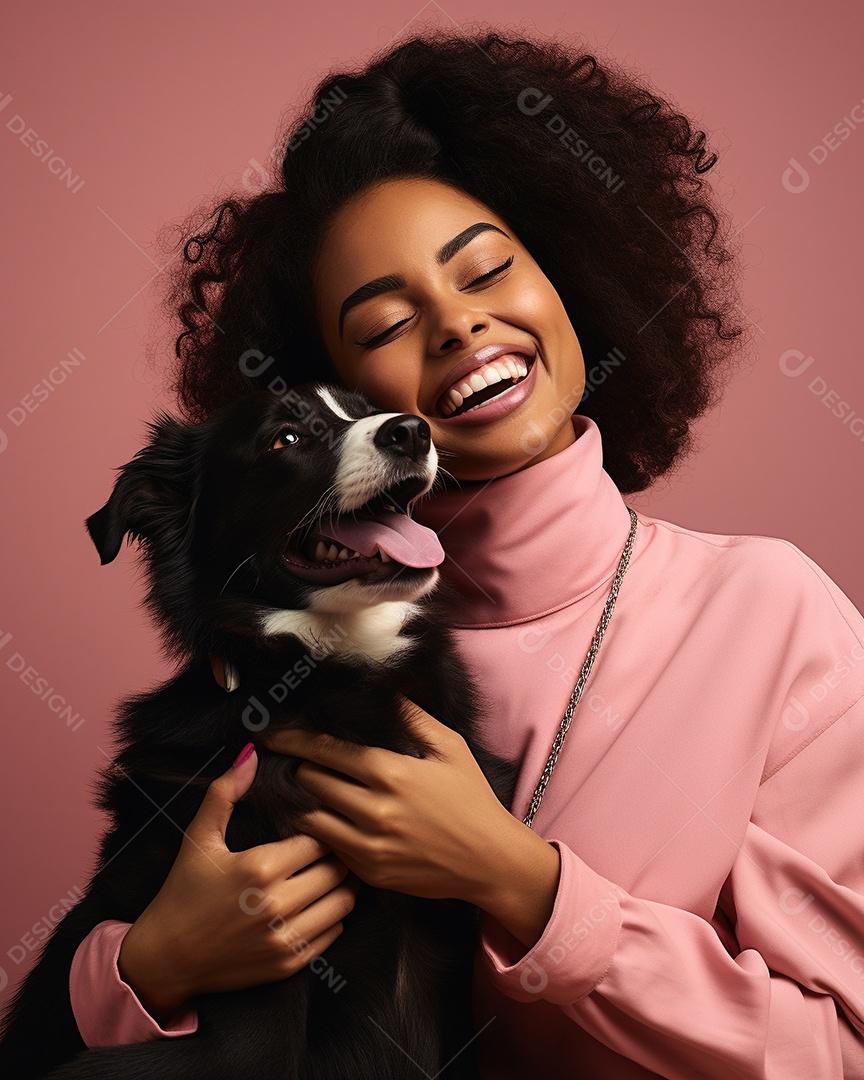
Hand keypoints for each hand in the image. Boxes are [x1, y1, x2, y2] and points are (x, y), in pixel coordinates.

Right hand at [118, 748, 359, 1020]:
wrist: (165, 959)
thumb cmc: (182, 892)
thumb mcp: (198, 838)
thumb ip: (225, 792)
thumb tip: (250, 753)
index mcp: (260, 867)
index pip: (318, 837)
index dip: (321, 827)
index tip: (316, 824)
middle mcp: (277, 904)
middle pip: (337, 868)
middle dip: (336, 854)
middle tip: (329, 847)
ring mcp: (285, 938)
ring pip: (344, 901)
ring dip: (341, 885)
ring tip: (329, 872)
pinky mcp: (289, 964)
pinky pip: (334, 932)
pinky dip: (334, 915)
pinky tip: (319, 902)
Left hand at [260, 696, 560, 947]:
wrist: (490, 860)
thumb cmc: (472, 799)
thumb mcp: (450, 747)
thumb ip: (413, 717)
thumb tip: (386, 690)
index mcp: (390, 772)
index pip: (326, 751)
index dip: (294, 740)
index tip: (271, 735)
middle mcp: (374, 809)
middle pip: (311, 781)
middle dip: (302, 769)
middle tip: (298, 762)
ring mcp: (369, 845)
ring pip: (310, 818)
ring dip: (305, 802)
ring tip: (304, 792)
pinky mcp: (370, 873)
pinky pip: (328, 847)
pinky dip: (320, 832)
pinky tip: (324, 820)